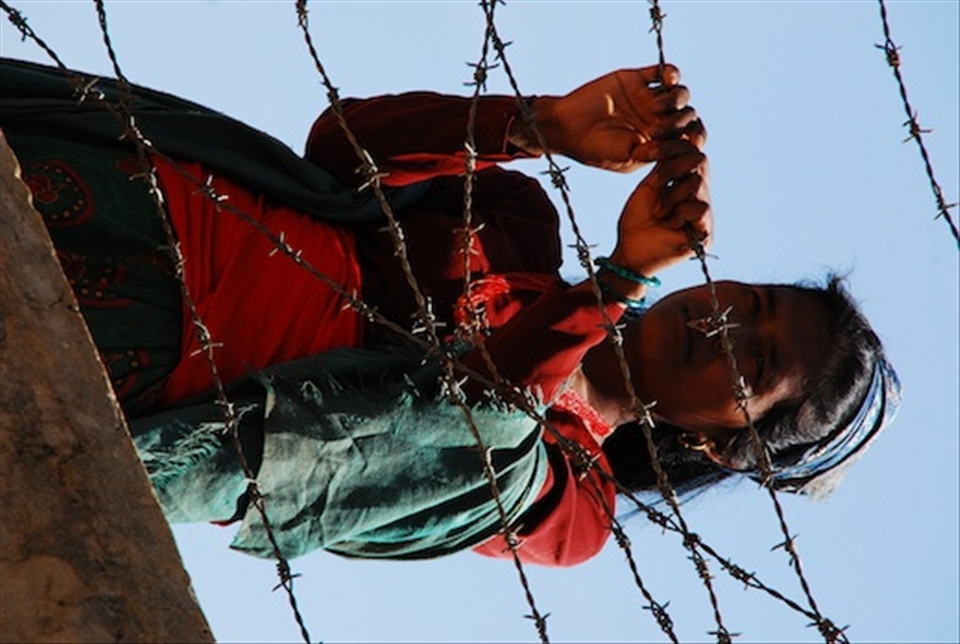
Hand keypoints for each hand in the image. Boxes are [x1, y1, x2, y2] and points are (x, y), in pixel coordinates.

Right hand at [510, 65, 703, 171]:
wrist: (566, 128)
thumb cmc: (594, 149)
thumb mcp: (626, 157)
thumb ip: (653, 152)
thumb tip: (678, 148)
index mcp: (658, 141)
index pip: (686, 137)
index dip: (691, 138)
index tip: (683, 144)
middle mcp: (656, 119)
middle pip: (687, 115)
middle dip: (680, 122)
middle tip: (657, 130)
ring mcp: (648, 99)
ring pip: (680, 94)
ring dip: (676, 101)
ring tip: (654, 110)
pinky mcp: (636, 80)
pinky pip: (664, 72)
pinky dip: (671, 74)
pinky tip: (667, 83)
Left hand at [609, 142, 711, 276]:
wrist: (628, 253)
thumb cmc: (636, 221)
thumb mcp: (650, 186)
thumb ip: (666, 164)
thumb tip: (682, 135)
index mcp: (687, 184)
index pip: (693, 152)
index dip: (676, 145)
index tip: (654, 140)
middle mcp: (699, 196)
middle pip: (699, 161)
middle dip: (672, 168)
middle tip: (655, 184)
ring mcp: (705, 215)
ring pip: (698, 182)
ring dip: (672, 195)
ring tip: (659, 212)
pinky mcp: (706, 235)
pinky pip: (701, 206)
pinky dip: (681, 210)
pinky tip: (669, 222)